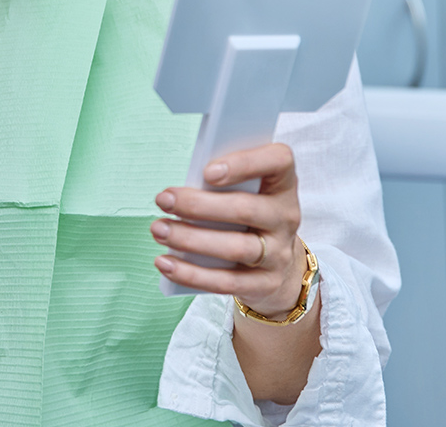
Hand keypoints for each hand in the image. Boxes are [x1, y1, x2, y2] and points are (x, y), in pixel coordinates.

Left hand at [151, 143, 307, 316]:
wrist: (275, 261)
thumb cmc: (245, 209)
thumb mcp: (243, 188)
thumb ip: (220, 181)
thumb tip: (181, 189)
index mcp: (281, 182)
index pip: (278, 161)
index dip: (245, 164)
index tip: (207, 171)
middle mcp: (286, 216)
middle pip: (245, 209)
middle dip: (198, 205)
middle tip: (163, 200)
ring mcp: (279, 252)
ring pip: (235, 247)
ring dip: (190, 239)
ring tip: (159, 230)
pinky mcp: (266, 284)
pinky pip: (227, 282)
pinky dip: (191, 273)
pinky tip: (165, 263)